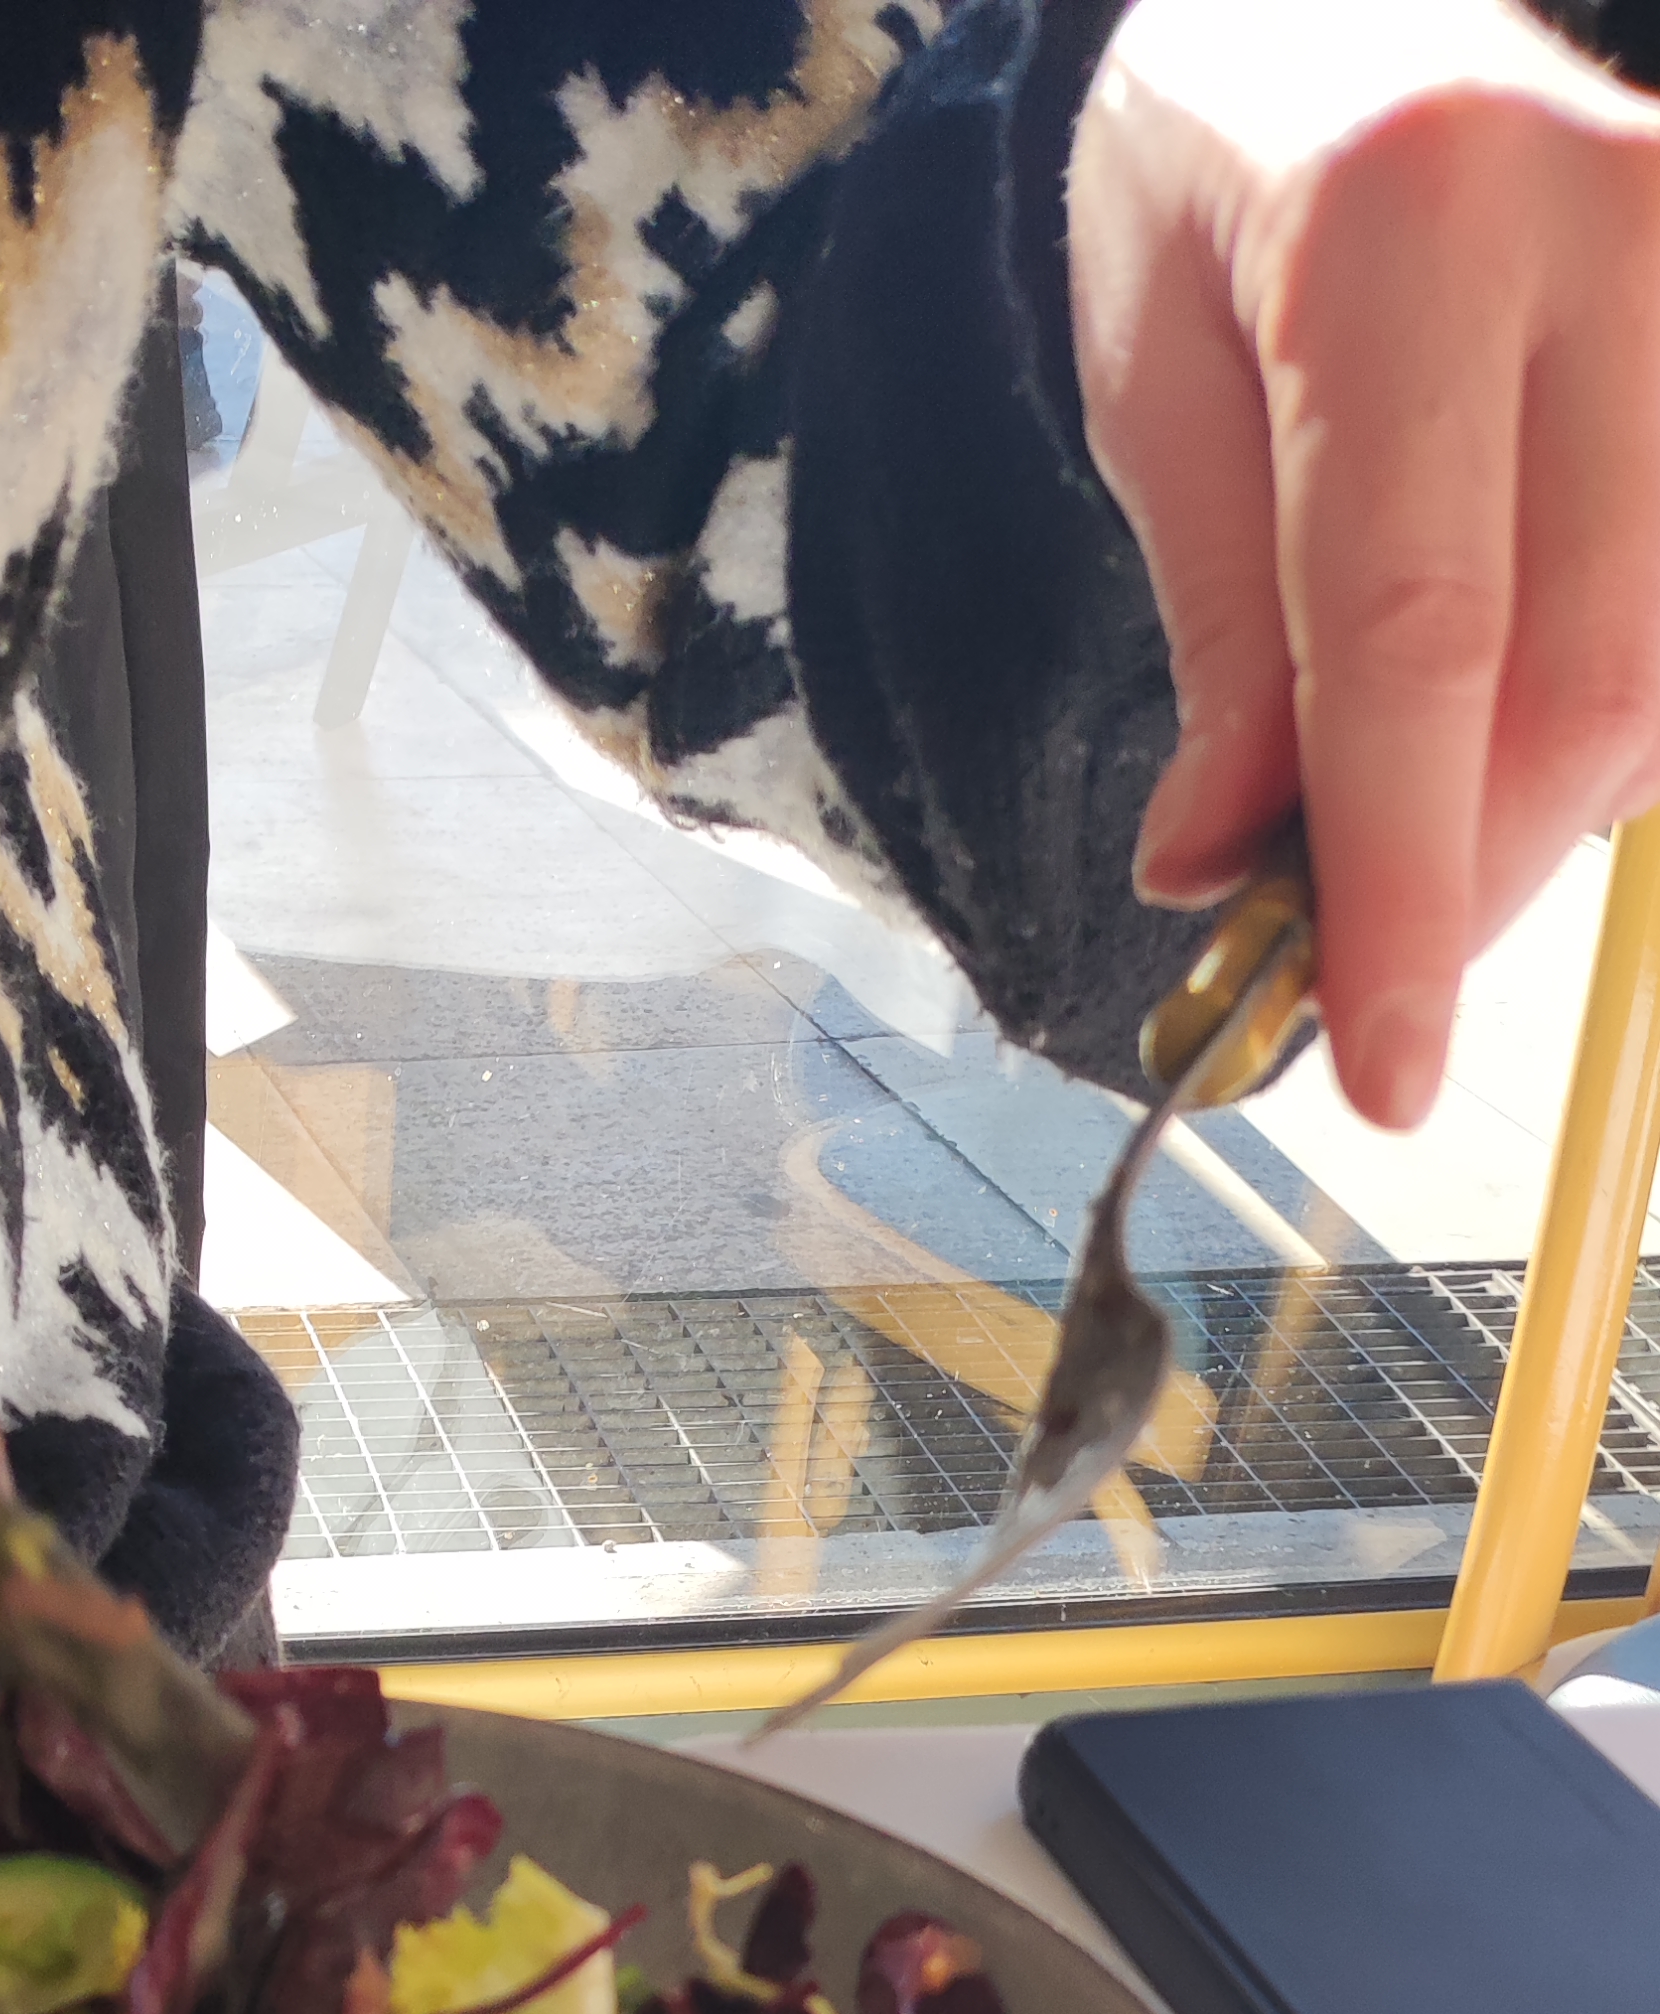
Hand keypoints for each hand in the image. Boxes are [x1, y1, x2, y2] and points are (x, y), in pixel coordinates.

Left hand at [1070, 0, 1659, 1127]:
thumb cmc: (1225, 190)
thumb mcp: (1154, 394)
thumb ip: (1219, 641)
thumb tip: (1228, 875)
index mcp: (1406, 224)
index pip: (1420, 630)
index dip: (1407, 881)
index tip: (1381, 1067)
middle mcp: (1608, 220)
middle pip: (1583, 671)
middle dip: (1480, 879)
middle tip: (1381, 990)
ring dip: (1551, 808)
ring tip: (1428, 823)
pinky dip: (1614, 721)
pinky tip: (1521, 729)